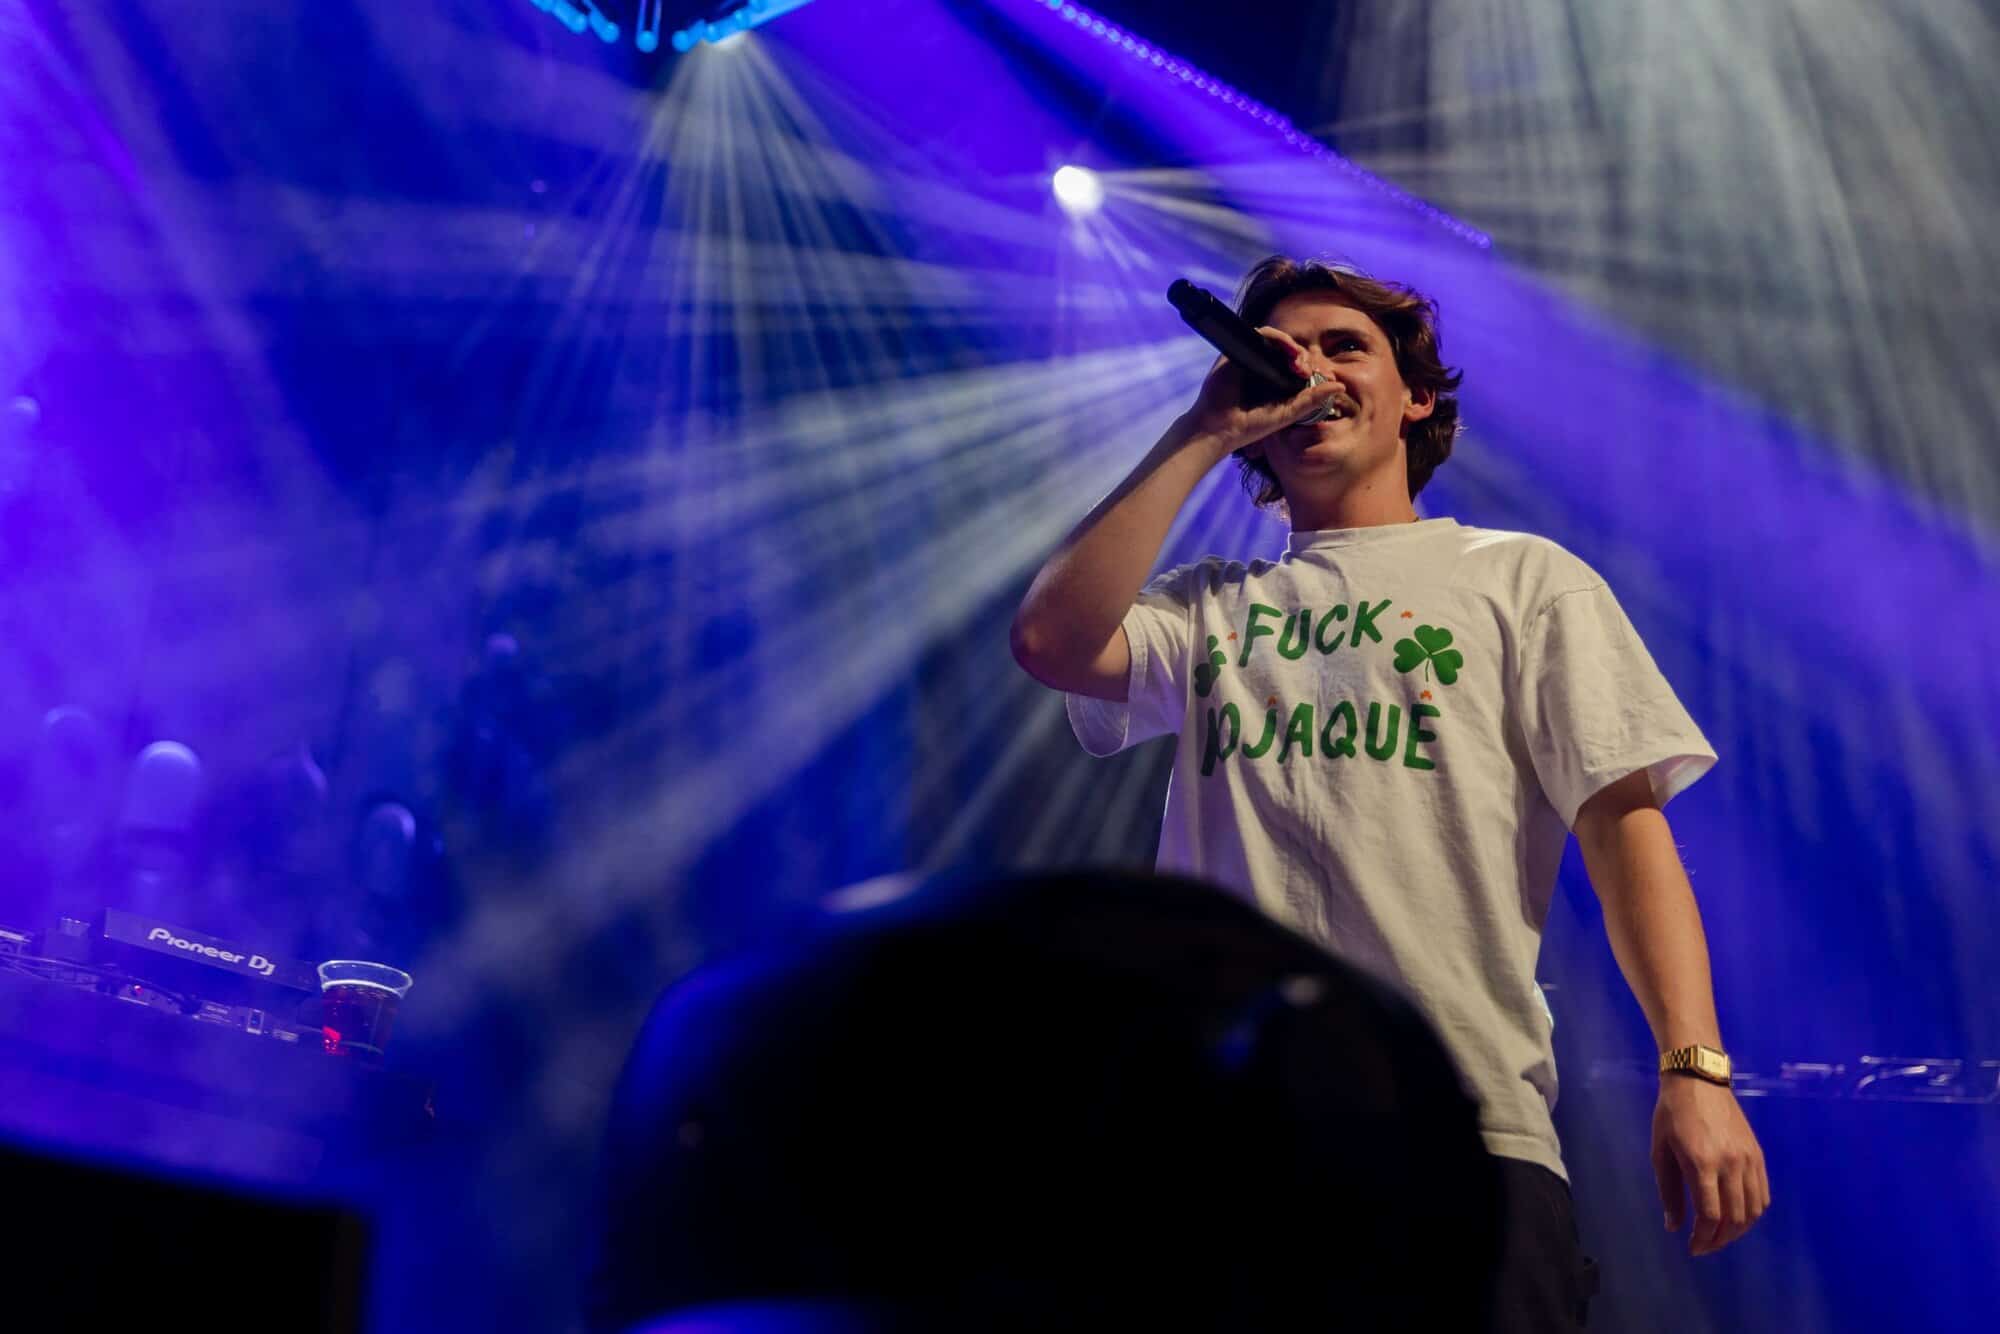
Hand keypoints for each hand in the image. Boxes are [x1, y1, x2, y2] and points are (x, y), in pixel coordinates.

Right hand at [1178, 326, 1347, 456]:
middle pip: (1291, 351)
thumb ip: (1312, 400)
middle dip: (1304, 359)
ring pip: (1279, 341)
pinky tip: (1288, 352)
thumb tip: (1340, 386)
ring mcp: (1253, 358)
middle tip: (1306, 373)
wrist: (1219, 428)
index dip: (1313, 369)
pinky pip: (1262, 333)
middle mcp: (1265, 368)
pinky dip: (1278, 338)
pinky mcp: (1240, 350)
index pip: (1300, 366)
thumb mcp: (1288, 413)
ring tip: (1299, 365)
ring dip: (1293, 348)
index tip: (1323, 379)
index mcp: (1276, 382)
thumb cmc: (1250, 426)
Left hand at [1652, 1075, 1769, 1256]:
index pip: (1711, 1215)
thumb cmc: (1672, 1114)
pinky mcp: (1758, 1154)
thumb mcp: (1661, 1151)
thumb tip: (1673, 1227)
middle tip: (1705, 1245)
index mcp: (1702, 1163)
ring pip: (1753, 1210)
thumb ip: (1669, 1192)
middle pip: (1735, 1218)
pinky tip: (1738, 1216)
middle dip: (1720, 1239)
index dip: (1704, 1238)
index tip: (1693, 1248)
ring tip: (1721, 1234)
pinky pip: (1763, 1194)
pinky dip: (1754, 1212)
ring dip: (1739, 1230)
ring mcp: (1749, 1159)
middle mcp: (1731, 1164)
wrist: (1698, 1079)